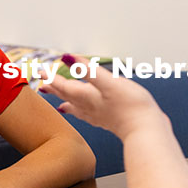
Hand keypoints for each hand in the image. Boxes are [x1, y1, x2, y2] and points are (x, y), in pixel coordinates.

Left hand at [41, 55, 167, 139]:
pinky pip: (88, 115)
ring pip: (76, 107)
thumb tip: (68, 58)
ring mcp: (98, 115)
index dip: (52, 77)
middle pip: (67, 96)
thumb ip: (88, 70)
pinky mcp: (108, 120)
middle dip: (55, 89)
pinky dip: (83, 112)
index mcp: (87, 96)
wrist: (146, 130)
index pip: (64, 85)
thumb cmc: (130, 106)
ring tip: (58, 102)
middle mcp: (89, 107)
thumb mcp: (109, 82)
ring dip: (67, 102)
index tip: (40, 72)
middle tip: (42, 84)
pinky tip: (87, 113)